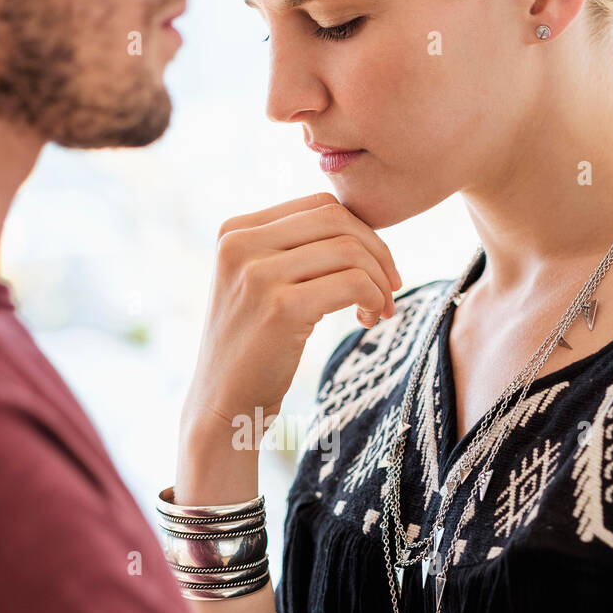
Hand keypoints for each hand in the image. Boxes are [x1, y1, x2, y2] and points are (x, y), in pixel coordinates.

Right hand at [182, 192, 401, 436]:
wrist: (222, 405)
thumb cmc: (252, 347)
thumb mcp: (257, 284)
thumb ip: (290, 249)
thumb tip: (358, 225)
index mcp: (233, 232)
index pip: (318, 207)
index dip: (359, 232)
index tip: (374, 268)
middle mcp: (239, 245)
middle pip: (337, 220)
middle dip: (377, 251)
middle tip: (390, 287)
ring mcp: (257, 275)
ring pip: (350, 251)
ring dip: (379, 280)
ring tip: (379, 310)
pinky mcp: (281, 308)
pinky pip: (353, 283)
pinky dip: (374, 298)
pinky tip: (368, 320)